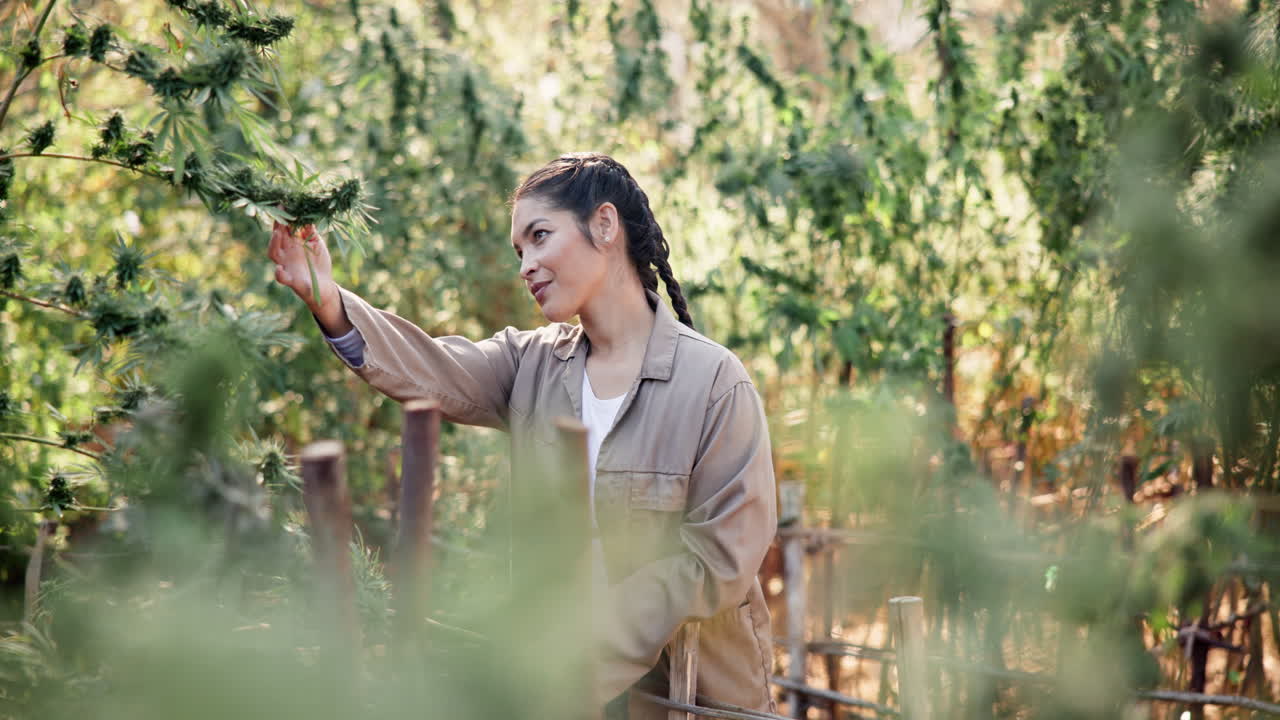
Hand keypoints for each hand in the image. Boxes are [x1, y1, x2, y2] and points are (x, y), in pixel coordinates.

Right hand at [267, 220, 352, 335]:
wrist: (324, 285)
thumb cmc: (318, 262)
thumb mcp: (316, 244)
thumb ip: (311, 231)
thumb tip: (308, 213)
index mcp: (291, 242)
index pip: (284, 227)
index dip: (283, 217)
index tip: (284, 204)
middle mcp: (285, 252)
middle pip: (276, 237)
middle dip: (277, 225)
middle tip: (280, 214)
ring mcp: (286, 265)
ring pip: (274, 253)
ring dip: (274, 243)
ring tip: (278, 233)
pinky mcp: (290, 279)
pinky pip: (281, 277)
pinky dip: (279, 273)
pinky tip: (279, 269)